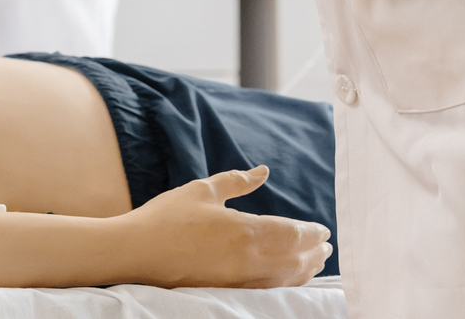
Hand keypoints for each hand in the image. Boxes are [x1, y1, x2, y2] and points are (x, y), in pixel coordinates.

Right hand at [120, 166, 332, 288]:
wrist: (137, 253)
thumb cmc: (167, 218)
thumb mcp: (201, 190)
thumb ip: (236, 181)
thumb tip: (263, 171)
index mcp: (247, 231)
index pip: (294, 234)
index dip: (312, 232)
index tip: (323, 229)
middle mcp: (252, 260)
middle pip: (298, 259)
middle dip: (315, 252)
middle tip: (326, 246)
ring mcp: (242, 280)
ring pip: (288, 278)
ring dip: (306, 269)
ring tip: (316, 262)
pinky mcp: (232, 292)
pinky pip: (272, 289)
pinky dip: (288, 283)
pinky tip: (289, 278)